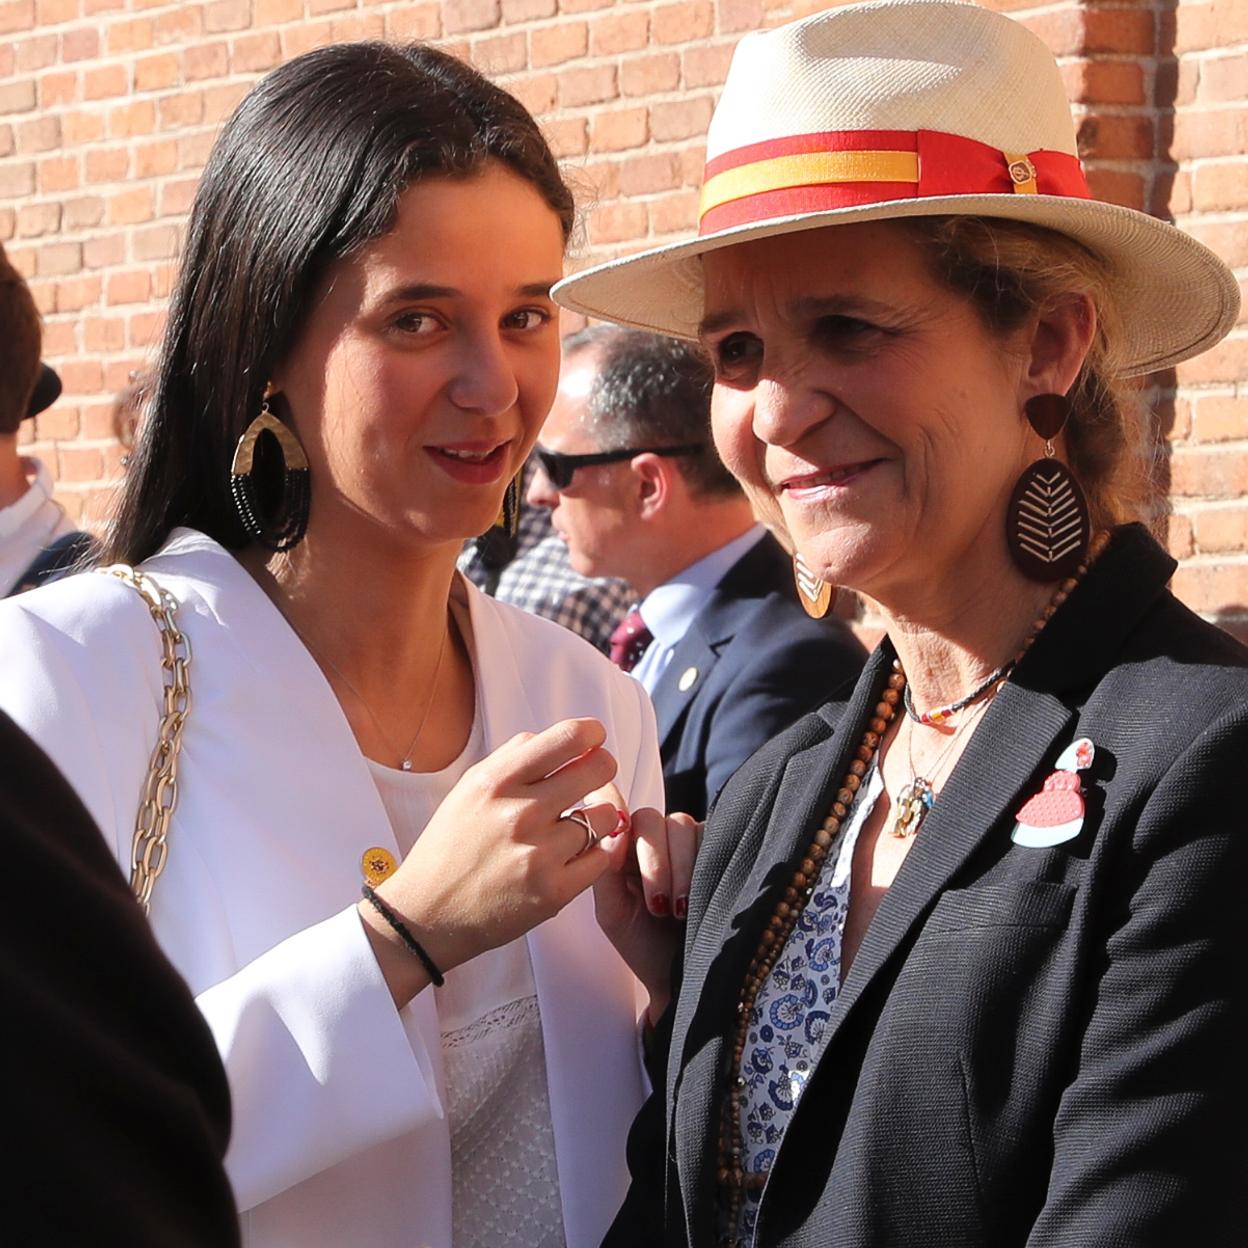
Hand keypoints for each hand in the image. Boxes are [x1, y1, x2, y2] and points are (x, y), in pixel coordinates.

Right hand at [359, 718, 624, 1005]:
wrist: (428, 915)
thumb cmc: (451, 847)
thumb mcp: (469, 789)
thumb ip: (512, 759)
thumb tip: (558, 740)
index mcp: (497, 781)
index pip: (567, 738)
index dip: (591, 733)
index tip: (594, 738)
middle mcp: (519, 813)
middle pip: (597, 770)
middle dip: (602, 769)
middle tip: (595, 778)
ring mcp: (539, 854)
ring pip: (605, 816)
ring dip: (596, 818)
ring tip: (575, 827)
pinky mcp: (554, 891)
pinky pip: (602, 857)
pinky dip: (593, 855)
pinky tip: (572, 857)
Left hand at [592, 798, 700, 1023]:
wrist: (681, 977)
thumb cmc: (644, 946)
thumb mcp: (614, 913)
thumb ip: (605, 873)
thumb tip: (612, 832)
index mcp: (621, 849)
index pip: (613, 812)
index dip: (611, 806)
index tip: (617, 843)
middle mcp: (652, 839)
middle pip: (649, 818)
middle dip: (653, 861)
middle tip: (657, 905)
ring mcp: (685, 841)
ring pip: (680, 825)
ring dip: (679, 868)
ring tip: (678, 910)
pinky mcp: (716, 846)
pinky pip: (710, 836)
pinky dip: (703, 864)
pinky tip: (699, 897)